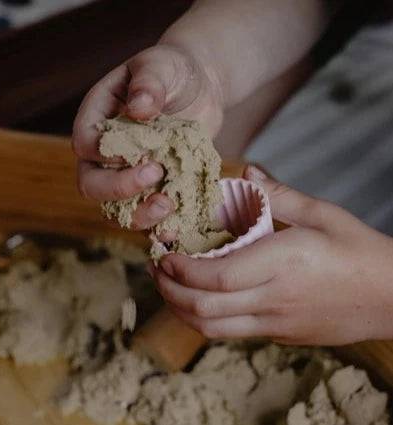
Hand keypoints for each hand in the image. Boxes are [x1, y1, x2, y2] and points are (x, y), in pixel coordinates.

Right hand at [73, 44, 223, 230]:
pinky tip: (177, 228)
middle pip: (92, 184)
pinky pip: (148, 218)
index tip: (141, 152)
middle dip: (119, 189)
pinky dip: (160, 227)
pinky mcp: (152, 190)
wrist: (199, 89)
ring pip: (117, 210)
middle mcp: (106, 154)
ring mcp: (128, 176)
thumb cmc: (173, 72)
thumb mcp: (161, 66)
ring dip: (139, 216)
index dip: (105, 155)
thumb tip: (139, 108)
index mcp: (98, 119)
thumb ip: (148, 84)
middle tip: (156, 176)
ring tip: (169, 206)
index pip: (85, 145)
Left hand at [151, 166, 392, 344]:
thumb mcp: (323, 214)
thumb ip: (280, 196)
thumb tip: (247, 176)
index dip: (181, 269)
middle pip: (204, 309)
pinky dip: (205, 319)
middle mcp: (273, 299)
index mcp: (282, 264)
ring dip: (181, 310)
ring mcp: (275, 322)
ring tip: (169, 287)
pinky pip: (231, 332)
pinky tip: (201, 301)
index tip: (165, 254)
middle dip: (170, 291)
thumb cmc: (359, 251)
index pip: (215, 277)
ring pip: (212, 328)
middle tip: (156, 270)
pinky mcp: (279, 334)